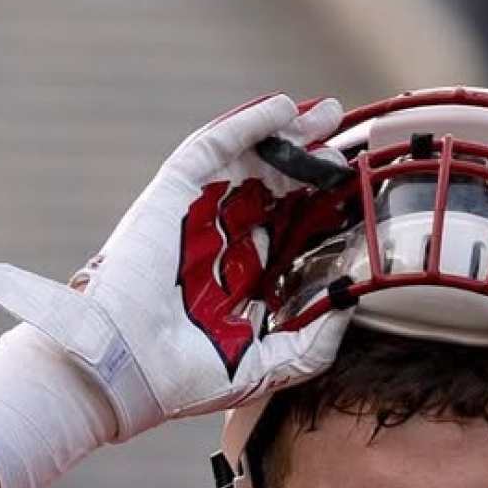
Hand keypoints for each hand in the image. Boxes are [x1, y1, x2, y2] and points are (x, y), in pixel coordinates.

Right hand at [0, 95, 352, 439]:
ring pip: (249, 161)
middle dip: (312, 161)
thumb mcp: (266, 368)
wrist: (128, 371)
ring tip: (327, 114)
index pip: (289, 232)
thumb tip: (350, 304)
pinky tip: (281, 108)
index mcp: (237, 281)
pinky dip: (245, 124)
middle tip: (348, 139)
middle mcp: (218, 243)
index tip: (359, 189)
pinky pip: (212, 148)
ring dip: (288, 135)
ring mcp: (194, 215)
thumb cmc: (183, 379)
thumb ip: (312, 344)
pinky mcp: (172, 196)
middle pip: (275, 189)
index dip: (323, 207)